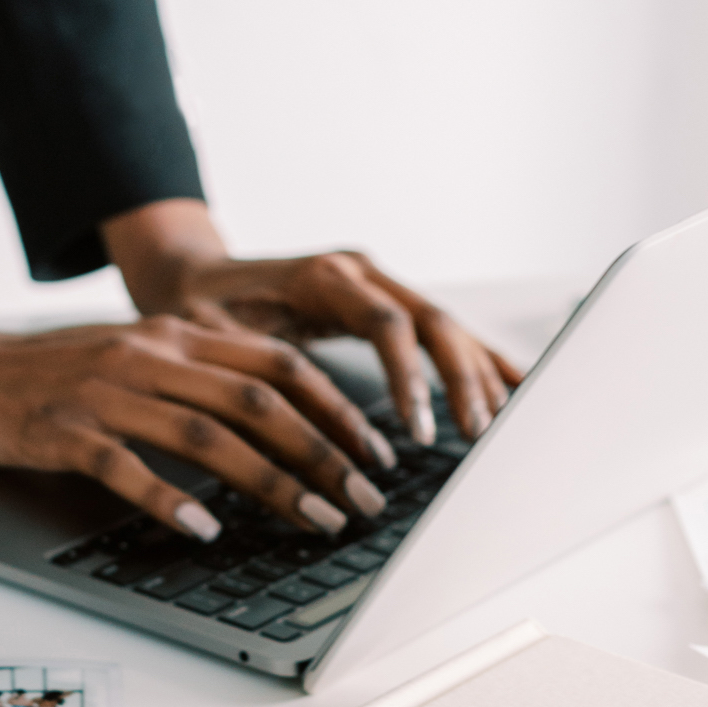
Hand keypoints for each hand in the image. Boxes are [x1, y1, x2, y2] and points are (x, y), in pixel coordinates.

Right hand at [0, 314, 402, 542]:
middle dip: (324, 454)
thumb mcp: (135, 357)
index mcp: (175, 334)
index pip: (278, 364)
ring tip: (313, 523)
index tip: (376, 454)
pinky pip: (126, 465)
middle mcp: (150, 354)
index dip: (337, 409)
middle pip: (258, 401)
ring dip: (272, 483)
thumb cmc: (51, 375)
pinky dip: (170, 500)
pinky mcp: (62, 430)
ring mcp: (106, 391)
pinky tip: (203, 531)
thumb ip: (198, 377)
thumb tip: (280, 421)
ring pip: (208, 434)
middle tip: (364, 501)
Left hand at [102, 201, 521, 443]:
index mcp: (322, 275)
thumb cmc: (197, 308)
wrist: (192, 276)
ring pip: (445, 324)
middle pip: (431, 320)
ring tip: (503, 424)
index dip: (410, 376)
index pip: (386, 323)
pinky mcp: (384, 301)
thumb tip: (287, 428)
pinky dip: (478, 358)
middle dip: (461, 378)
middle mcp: (359, 272)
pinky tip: (514, 387)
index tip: (419, 429)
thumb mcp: (213, 338)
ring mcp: (377, 283)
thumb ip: (253, 370)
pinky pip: (440, 331)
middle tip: (477, 434)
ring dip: (478, 372)